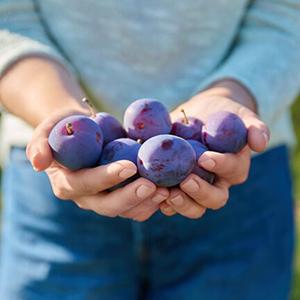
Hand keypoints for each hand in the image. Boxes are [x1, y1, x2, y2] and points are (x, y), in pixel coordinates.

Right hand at [26, 109, 168, 220]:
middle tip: (154, 186)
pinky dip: (153, 202)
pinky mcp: (121, 197)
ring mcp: (105, 200)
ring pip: (126, 211)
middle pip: (108, 206)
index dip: (106, 177)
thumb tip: (38, 163)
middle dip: (131, 197)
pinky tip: (168, 190)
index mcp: (68, 183)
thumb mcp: (47, 129)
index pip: (86, 184)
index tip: (129, 166)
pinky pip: (138, 207)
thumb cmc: (66, 128)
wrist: (84, 132)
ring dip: (147, 203)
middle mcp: (86, 198)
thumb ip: (39, 144)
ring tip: (167, 190)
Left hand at [160, 82, 268, 218]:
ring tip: (166, 193)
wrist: (200, 115)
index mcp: (233, 168)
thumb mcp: (241, 116)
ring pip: (193, 206)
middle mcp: (216, 183)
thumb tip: (261, 143)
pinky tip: (152, 193)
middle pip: (214, 199)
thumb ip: (254, 127)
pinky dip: (161, 201)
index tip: (205, 157)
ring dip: (181, 203)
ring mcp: (194, 187)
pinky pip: (170, 202)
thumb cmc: (223, 115)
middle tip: (186, 181)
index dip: (221, 166)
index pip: (233, 172)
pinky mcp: (175, 186)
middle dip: (201, 193)